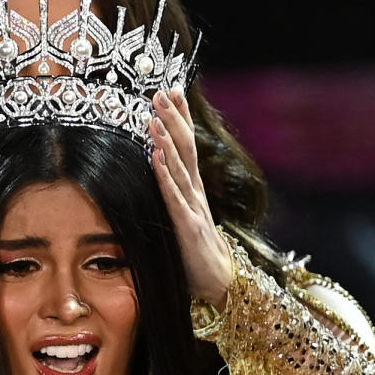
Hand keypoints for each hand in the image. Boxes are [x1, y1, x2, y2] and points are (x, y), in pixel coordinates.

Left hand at [150, 90, 232, 310]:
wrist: (220, 284)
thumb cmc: (197, 254)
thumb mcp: (183, 219)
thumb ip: (173, 198)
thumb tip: (156, 177)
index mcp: (193, 189)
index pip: (187, 145)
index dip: (181, 117)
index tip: (172, 90)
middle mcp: (195, 192)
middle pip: (185, 148)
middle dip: (173, 118)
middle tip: (161, 91)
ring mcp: (192, 208)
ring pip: (179, 167)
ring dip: (165, 140)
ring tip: (154, 116)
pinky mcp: (187, 226)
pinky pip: (174, 197)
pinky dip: (164, 175)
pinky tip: (155, 156)